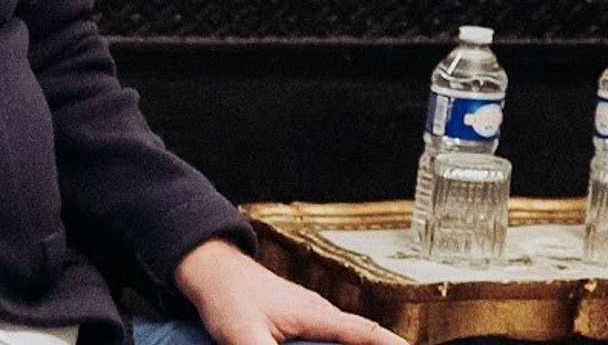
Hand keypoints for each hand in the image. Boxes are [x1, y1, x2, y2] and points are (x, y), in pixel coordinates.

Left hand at [174, 238, 404, 344]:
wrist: (216, 273)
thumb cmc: (231, 299)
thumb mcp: (244, 338)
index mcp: (315, 315)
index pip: (362, 331)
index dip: (388, 343)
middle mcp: (318, 313)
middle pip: (358, 336)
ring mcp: (308, 316)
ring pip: (341, 337)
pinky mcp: (295, 321)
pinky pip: (325, 337)